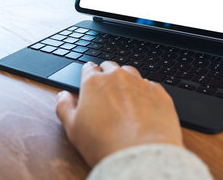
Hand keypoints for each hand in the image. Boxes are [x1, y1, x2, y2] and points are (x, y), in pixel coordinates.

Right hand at [56, 61, 183, 166]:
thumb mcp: (73, 129)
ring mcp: (140, 83)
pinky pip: (150, 85)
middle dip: (107, 76)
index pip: (89, 68)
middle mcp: (118, 77)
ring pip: (131, 73)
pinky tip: (143, 108)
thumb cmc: (105, 144)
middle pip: (110, 67)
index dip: (88, 75)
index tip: (89, 84)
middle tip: (106, 94)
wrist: (141, 155)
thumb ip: (64, 107)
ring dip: (126, 81)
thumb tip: (62, 96)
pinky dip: (145, 93)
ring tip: (125, 100)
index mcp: (94, 82)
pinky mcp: (159, 92)